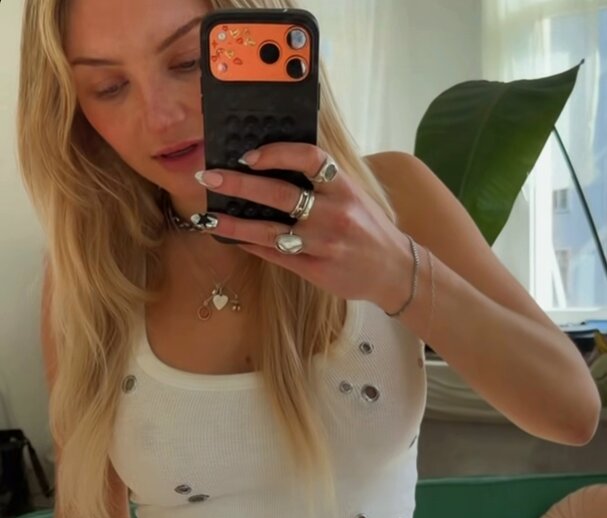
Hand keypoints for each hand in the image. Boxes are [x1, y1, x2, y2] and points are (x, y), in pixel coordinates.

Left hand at [195, 142, 410, 309]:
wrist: (393, 269)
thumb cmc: (368, 227)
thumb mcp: (353, 195)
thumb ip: (322, 181)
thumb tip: (274, 163)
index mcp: (343, 187)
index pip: (309, 159)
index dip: (277, 153)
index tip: (249, 155)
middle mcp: (334, 213)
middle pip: (281, 194)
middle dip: (240, 184)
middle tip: (210, 177)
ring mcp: (324, 244)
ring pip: (271, 231)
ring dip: (236, 223)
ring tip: (208, 217)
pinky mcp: (316, 269)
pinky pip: (276, 256)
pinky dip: (252, 245)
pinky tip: (232, 237)